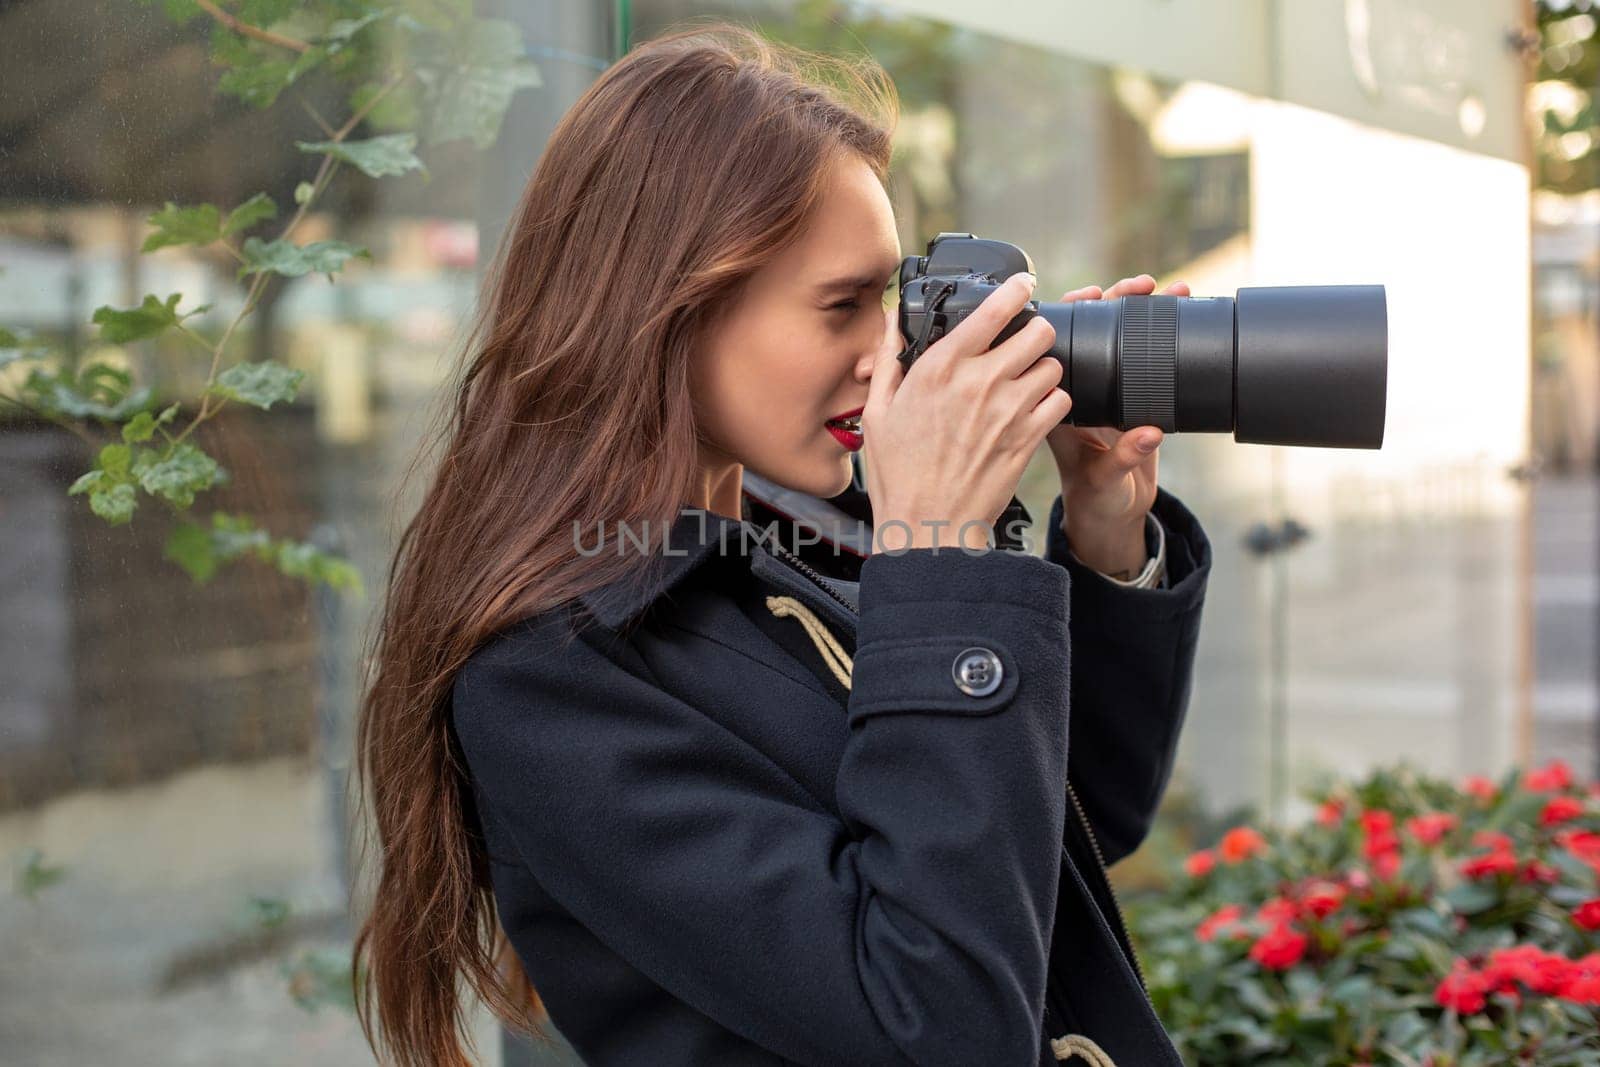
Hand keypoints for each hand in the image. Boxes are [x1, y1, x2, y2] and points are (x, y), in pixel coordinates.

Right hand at [862, 271, 1071, 551]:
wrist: (928, 527)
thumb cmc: (899, 474)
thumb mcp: (877, 411)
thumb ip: (889, 359)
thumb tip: (892, 320)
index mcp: (941, 368)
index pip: (994, 309)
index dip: (1015, 289)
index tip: (1021, 285)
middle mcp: (980, 383)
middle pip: (1038, 331)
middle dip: (1034, 332)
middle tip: (1024, 342)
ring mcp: (1009, 411)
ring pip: (1053, 365)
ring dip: (1044, 368)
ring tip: (1028, 380)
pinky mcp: (1028, 439)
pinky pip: (1061, 402)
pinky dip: (1054, 402)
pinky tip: (1035, 409)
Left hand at [1045, 274, 1188, 576]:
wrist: (1112, 516)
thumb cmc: (1094, 499)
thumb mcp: (1105, 480)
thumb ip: (1123, 458)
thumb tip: (1149, 434)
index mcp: (1055, 402)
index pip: (1059, 343)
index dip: (1074, 314)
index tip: (1096, 295)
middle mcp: (1078, 389)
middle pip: (1091, 330)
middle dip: (1116, 301)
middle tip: (1143, 285)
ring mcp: (1105, 390)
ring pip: (1119, 337)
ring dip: (1142, 310)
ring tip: (1173, 289)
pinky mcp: (1132, 397)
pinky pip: (1145, 355)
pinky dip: (1163, 333)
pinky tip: (1184, 312)